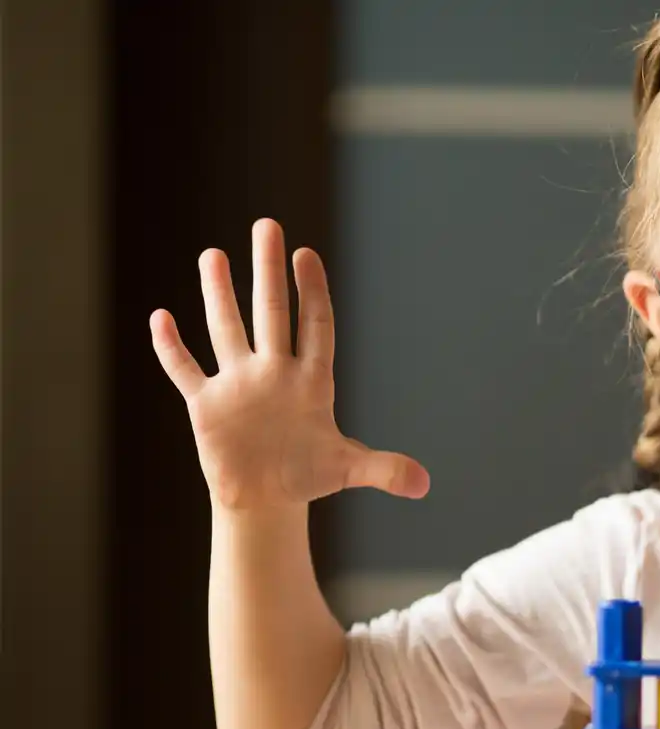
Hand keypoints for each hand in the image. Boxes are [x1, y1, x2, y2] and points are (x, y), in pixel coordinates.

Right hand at [151, 218, 429, 509]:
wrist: (266, 499)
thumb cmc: (309, 476)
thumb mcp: (348, 469)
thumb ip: (384, 469)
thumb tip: (425, 485)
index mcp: (310, 380)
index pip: (314, 325)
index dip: (312, 291)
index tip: (307, 255)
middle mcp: (273, 372)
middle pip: (271, 312)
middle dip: (268, 270)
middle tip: (267, 225)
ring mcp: (238, 384)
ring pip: (226, 329)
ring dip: (218, 294)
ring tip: (214, 253)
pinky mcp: (206, 405)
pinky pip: (185, 370)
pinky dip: (171, 349)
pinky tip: (161, 318)